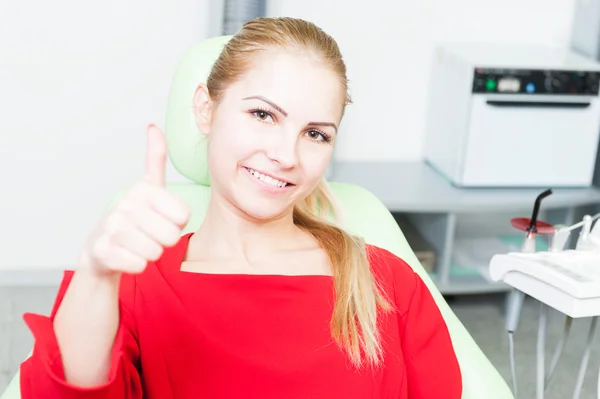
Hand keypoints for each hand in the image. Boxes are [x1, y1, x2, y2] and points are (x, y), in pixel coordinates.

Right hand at [79, 125, 190, 275]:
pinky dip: (136, 266)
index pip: (183, 216)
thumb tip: (153, 127)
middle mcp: (124, 205)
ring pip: (155, 252)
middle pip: (171, 236)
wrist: (100, 248)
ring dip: (150, 254)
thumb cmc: (133, 217)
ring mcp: (111, 227)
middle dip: (164, 241)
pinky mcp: (102, 251)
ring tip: (137, 244)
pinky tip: (126, 256)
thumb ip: (155, 159)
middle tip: (149, 234)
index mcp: (142, 189)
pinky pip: (139, 266)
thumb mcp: (148, 187)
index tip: (162, 218)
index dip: (177, 223)